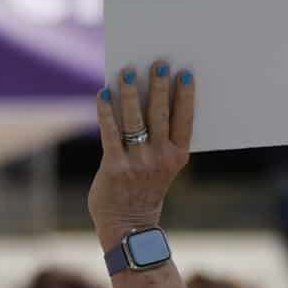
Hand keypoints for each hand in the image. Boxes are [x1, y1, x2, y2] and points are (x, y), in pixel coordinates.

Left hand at [89, 62, 195, 248]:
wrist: (128, 225)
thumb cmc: (145, 189)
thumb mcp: (164, 167)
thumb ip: (162, 140)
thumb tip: (150, 99)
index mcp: (177, 156)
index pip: (184, 121)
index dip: (185, 96)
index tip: (185, 74)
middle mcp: (159, 157)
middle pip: (161, 114)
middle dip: (160, 86)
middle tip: (159, 63)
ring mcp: (137, 162)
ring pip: (135, 119)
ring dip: (131, 92)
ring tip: (128, 71)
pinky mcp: (114, 166)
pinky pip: (110, 132)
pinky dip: (106, 111)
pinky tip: (102, 93)